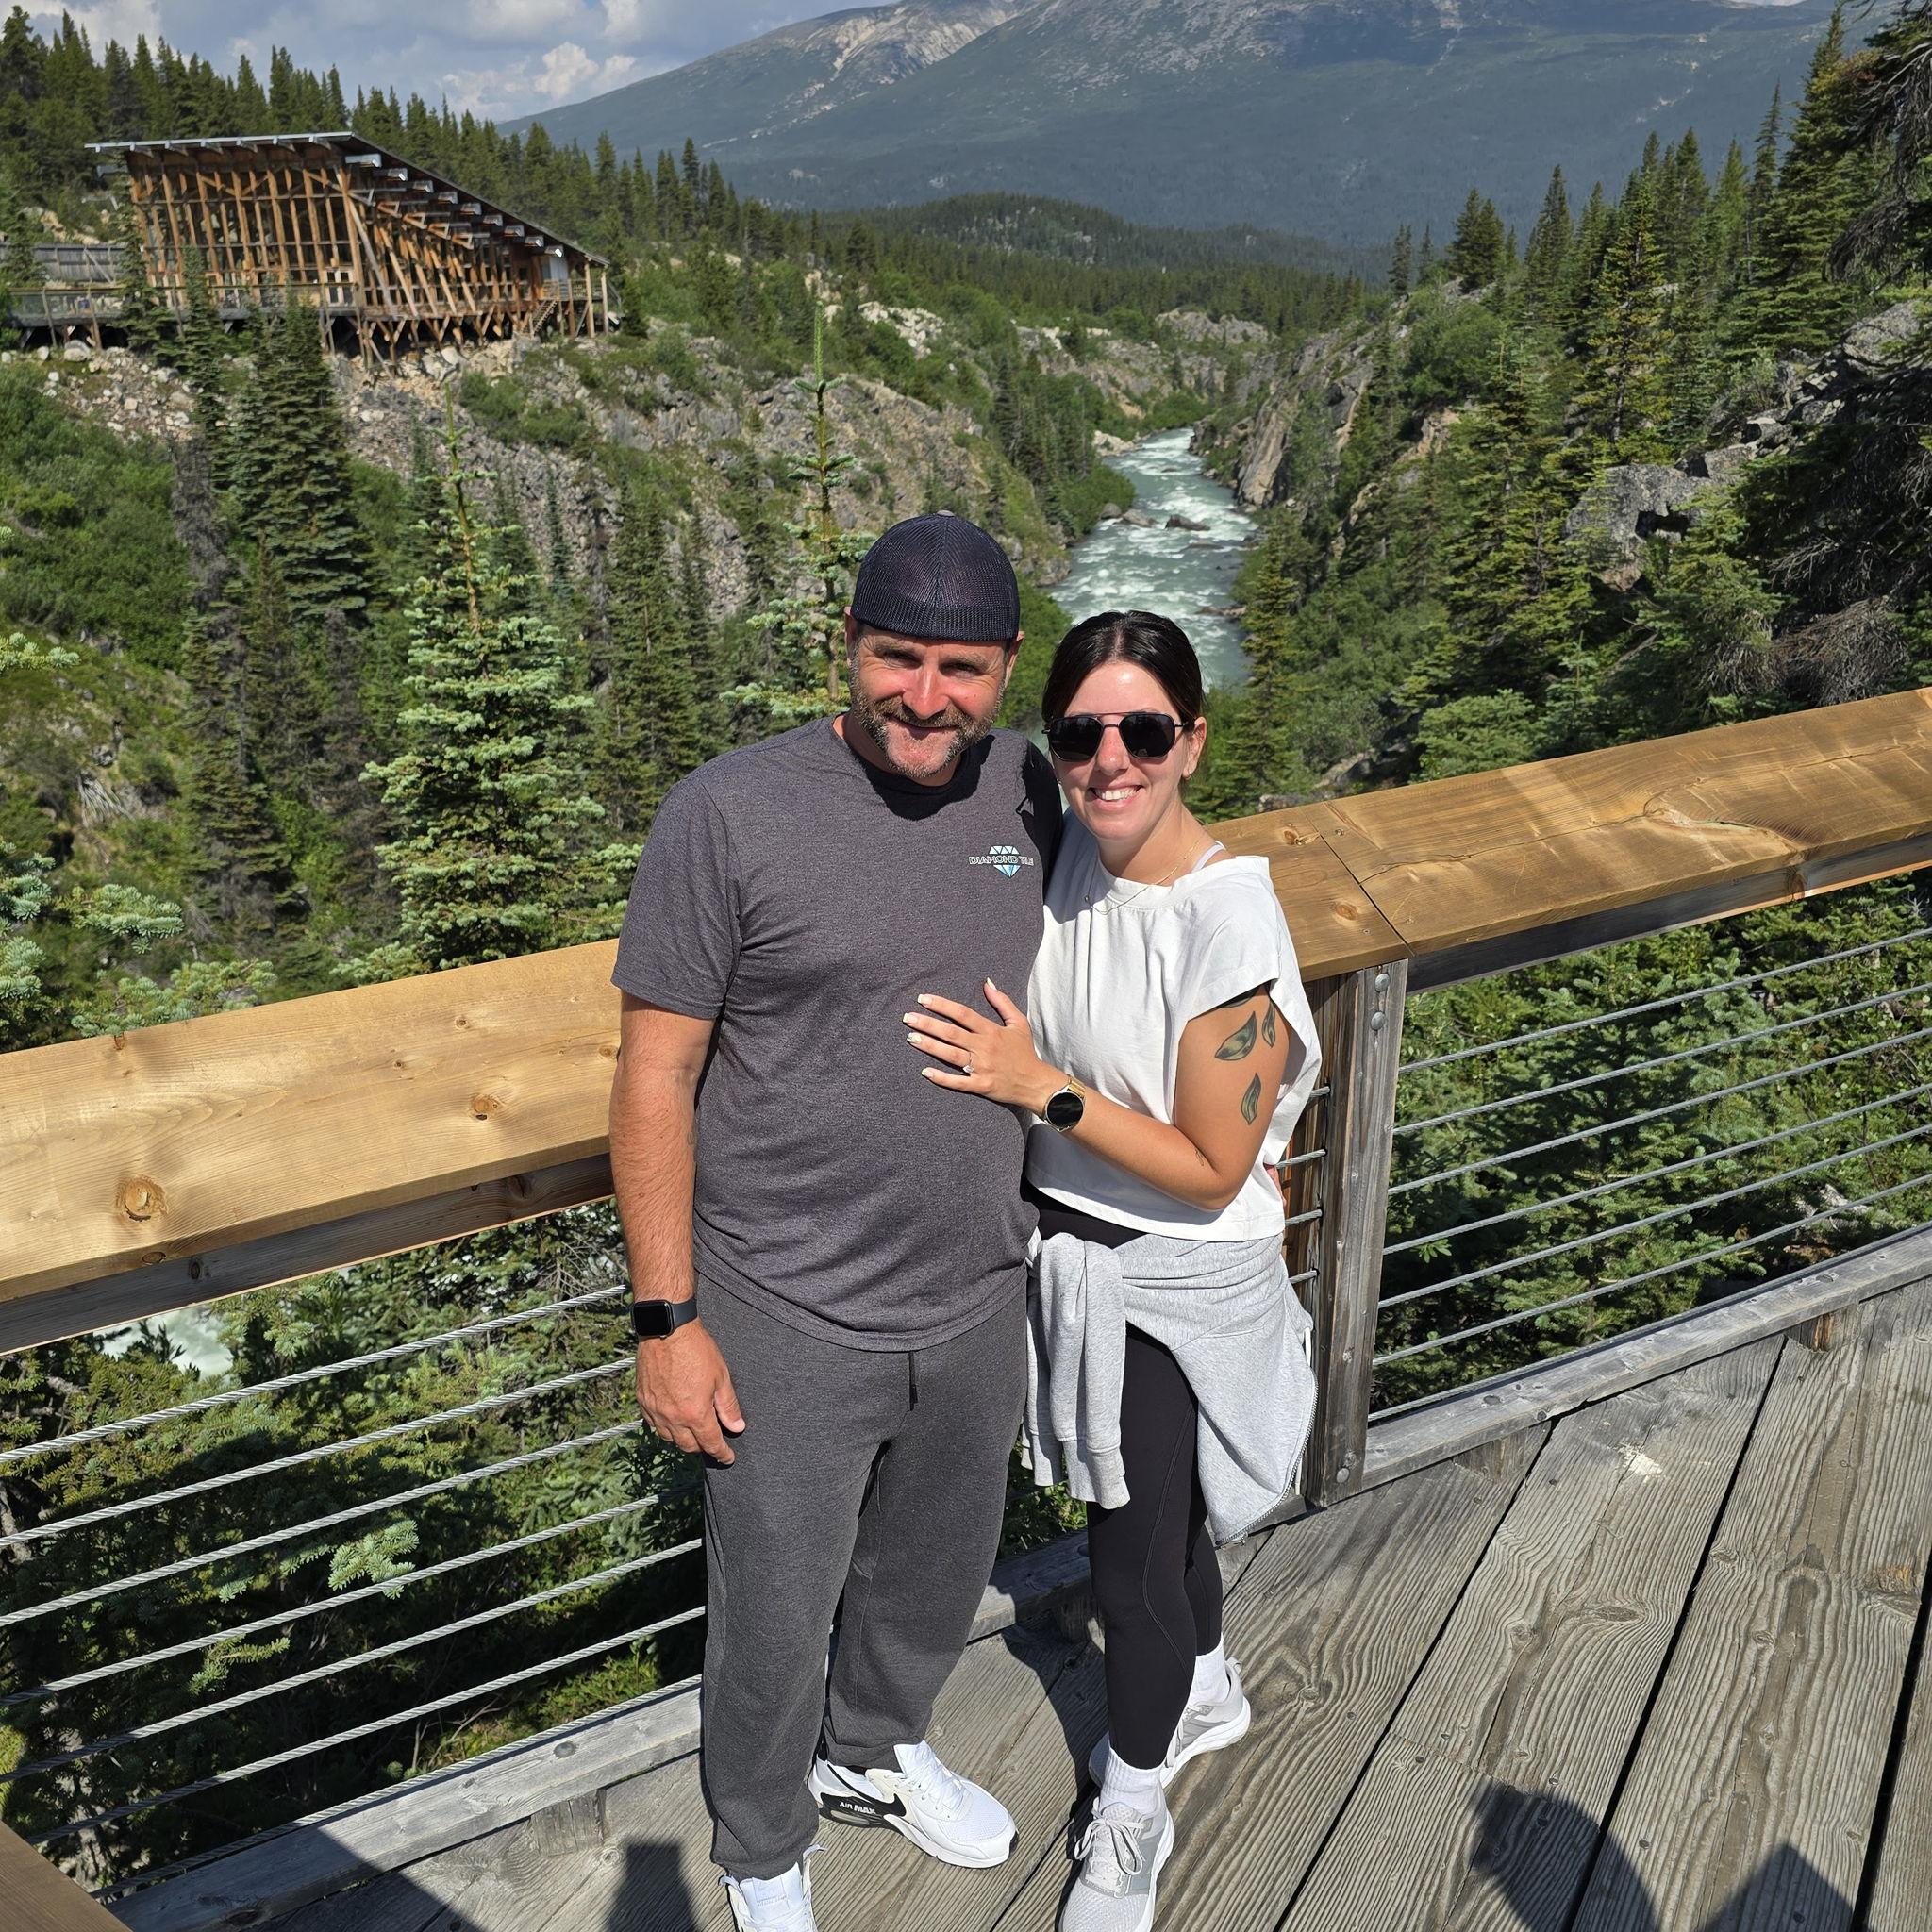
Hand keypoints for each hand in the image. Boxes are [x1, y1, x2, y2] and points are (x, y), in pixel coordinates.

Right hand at [635, 1321, 745, 1462]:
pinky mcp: (643, 1400)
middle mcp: (673, 1417)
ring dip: (682, 1438)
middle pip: (688, 1446)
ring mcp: (655, 1410)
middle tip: (711, 1440)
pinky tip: (672, 1419)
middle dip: (702, 1447)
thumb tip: (737, 1426)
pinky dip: (665, 1427)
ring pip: (669, 1438)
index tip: (728, 1457)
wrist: (667, 1329)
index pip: (711, 1443)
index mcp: (695, 1413)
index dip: (722, 1453)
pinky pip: (653, 1424)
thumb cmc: (696, 1349)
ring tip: (692, 1430)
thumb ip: (728, 1405)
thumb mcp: (721, 1376)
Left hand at [904, 979, 1059, 1111]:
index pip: (963, 1014)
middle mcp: (984, 1048)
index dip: (942, 1005)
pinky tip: (925, 1071)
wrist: (1036, 1083)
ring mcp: (982, 1067)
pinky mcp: (981, 1086)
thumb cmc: (1025, 1052)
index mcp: (991, 1031)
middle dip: (928, 1024)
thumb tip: (987, 983)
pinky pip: (959, 1082)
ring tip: (911, 1038)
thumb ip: (1002, 1002)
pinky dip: (942, 1078)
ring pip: (951, 1055)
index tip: (923, 999)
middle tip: (908, 1018)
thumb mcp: (1019, 1023)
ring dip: (930, 1046)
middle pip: (951, 1033)